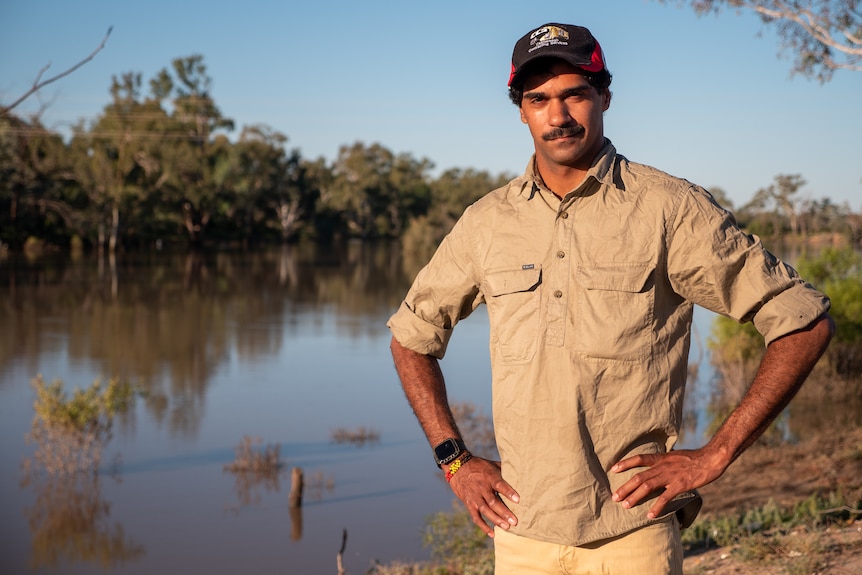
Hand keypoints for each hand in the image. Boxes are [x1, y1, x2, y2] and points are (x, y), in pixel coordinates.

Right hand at [447, 456, 519, 536]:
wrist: (457, 467)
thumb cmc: (478, 465)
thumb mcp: (491, 464)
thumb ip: (503, 470)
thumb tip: (519, 473)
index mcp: (489, 477)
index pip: (500, 485)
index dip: (508, 492)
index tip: (518, 500)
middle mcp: (481, 488)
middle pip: (493, 502)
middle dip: (504, 512)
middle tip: (515, 521)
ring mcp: (474, 497)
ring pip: (485, 510)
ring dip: (496, 520)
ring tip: (507, 527)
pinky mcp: (468, 504)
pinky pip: (476, 517)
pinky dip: (483, 526)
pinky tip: (492, 534)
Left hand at [611, 448, 725, 518]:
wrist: (711, 458)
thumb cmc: (694, 458)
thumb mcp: (675, 455)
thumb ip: (664, 461)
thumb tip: (656, 464)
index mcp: (661, 458)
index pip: (639, 458)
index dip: (625, 463)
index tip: (613, 469)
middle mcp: (662, 466)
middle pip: (639, 477)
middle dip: (625, 487)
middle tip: (614, 497)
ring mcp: (670, 476)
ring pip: (647, 487)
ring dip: (634, 497)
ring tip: (625, 505)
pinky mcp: (680, 485)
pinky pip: (665, 497)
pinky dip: (656, 507)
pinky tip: (650, 515)